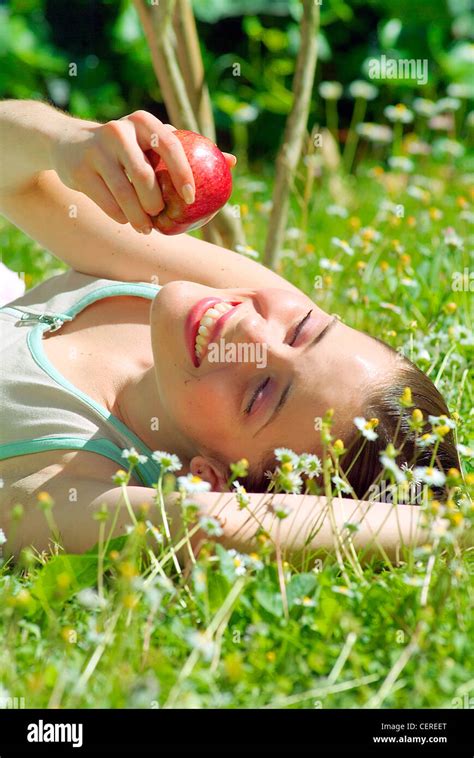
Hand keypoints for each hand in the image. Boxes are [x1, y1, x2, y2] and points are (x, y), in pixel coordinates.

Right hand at [52, 110, 236, 233]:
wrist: (72, 144)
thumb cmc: (128, 149)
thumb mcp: (153, 142)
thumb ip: (190, 151)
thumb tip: (232, 163)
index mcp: (143, 122)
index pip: (170, 145)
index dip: (182, 172)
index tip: (191, 198)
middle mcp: (119, 131)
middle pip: (144, 175)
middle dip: (155, 203)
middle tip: (161, 218)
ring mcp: (96, 150)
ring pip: (123, 192)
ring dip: (138, 217)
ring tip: (147, 228)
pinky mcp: (80, 170)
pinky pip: (107, 202)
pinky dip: (120, 216)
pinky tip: (127, 221)